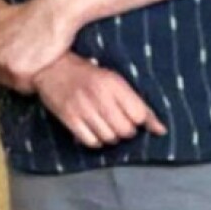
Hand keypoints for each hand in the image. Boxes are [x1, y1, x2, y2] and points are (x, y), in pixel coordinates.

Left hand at [0, 0, 77, 90]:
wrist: (52, 12)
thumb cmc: (30, 13)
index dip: (0, 63)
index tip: (14, 59)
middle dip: (12, 70)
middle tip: (29, 60)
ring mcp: (1, 63)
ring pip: (10, 80)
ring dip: (23, 76)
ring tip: (36, 60)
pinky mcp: (17, 72)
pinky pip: (23, 86)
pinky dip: (32, 82)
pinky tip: (40, 68)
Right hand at [33, 58, 166, 148]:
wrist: (50, 67)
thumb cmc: (85, 73)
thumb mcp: (113, 80)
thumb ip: (137, 103)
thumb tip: (160, 130)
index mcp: (113, 83)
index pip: (139, 114)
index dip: (139, 121)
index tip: (133, 118)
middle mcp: (99, 96)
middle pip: (125, 130)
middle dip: (125, 131)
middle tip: (118, 123)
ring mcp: (82, 108)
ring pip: (109, 138)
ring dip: (110, 137)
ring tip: (105, 126)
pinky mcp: (68, 117)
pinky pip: (90, 141)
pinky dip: (95, 141)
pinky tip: (93, 132)